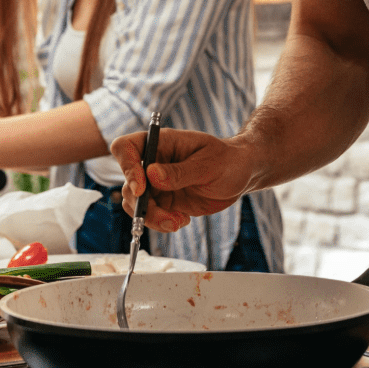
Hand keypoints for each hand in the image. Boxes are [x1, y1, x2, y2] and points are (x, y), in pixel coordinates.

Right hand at [110, 128, 257, 232]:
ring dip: (151, 218)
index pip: (126, 147)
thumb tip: (151, 175)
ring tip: (177, 222)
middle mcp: (154, 163)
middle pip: (127, 182)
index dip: (126, 167)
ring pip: (136, 204)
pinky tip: (182, 220)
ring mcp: (157, 184)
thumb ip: (180, 172)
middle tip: (165, 216)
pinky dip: (162, 223)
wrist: (242, 174)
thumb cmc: (228, 160)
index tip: (141, 188)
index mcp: (161, 144)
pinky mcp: (165, 201)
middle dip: (140, 204)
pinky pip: (152, 216)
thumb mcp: (208, 165)